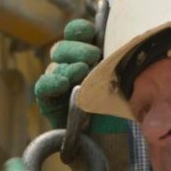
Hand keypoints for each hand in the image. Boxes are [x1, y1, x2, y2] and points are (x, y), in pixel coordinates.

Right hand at [35, 20, 125, 134]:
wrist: (116, 140)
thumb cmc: (123, 105)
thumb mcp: (128, 75)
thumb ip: (122, 54)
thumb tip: (119, 32)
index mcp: (88, 54)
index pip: (77, 33)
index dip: (80, 30)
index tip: (91, 32)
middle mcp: (70, 66)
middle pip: (63, 48)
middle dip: (77, 49)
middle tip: (94, 56)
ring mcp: (58, 84)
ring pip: (54, 66)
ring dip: (68, 66)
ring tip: (82, 71)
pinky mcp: (49, 102)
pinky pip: (43, 88)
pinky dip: (50, 83)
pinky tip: (62, 83)